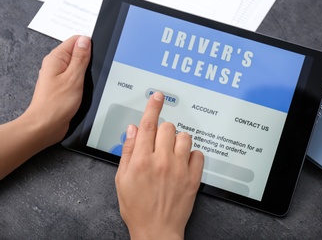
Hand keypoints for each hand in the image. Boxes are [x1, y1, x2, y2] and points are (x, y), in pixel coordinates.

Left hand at [24, 35, 90, 145]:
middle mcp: (56, 65)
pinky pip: (75, 78)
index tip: (95, 57)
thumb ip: (81, 58)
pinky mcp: (62, 87)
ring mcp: (58, 76)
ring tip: (86, 83)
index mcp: (56, 58)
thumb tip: (85, 40)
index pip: (75, 40)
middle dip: (89, 60)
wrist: (46, 126)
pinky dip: (82, 81)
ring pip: (78, 66)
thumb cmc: (56, 105)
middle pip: (77, 53)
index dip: (88, 45)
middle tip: (91, 73)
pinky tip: (84, 89)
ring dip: (86, 73)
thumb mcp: (74, 78)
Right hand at [115, 91, 203, 239]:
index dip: (153, 107)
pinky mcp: (193, 177)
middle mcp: (162, 161)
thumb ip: (128, 151)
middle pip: (168, 128)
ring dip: (178, 141)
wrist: (156, 230)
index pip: (148, 125)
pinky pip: (198, 154)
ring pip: (185, 137)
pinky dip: (191, 155)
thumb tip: (132, 130)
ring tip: (172, 154)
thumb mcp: (122, 180)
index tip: (158, 96)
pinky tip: (183, 163)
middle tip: (159, 144)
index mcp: (142, 161)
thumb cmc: (137, 207)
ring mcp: (180, 169)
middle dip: (162, 131)